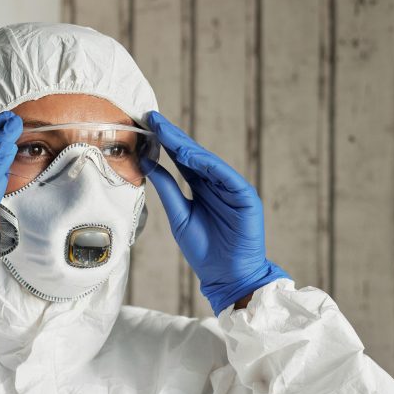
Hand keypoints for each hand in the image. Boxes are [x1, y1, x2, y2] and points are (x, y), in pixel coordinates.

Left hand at [144, 111, 288, 314]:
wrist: (228, 276)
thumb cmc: (204, 250)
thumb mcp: (179, 216)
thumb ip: (167, 189)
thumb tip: (147, 163)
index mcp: (201, 188)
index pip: (181, 161)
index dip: (164, 143)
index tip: (146, 126)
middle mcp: (217, 184)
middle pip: (192, 155)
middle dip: (172, 136)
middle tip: (152, 117)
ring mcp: (232, 188)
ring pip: (207, 161)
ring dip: (186, 145)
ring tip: (165, 131)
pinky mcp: (246, 197)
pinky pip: (225, 176)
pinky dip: (208, 164)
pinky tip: (189, 154)